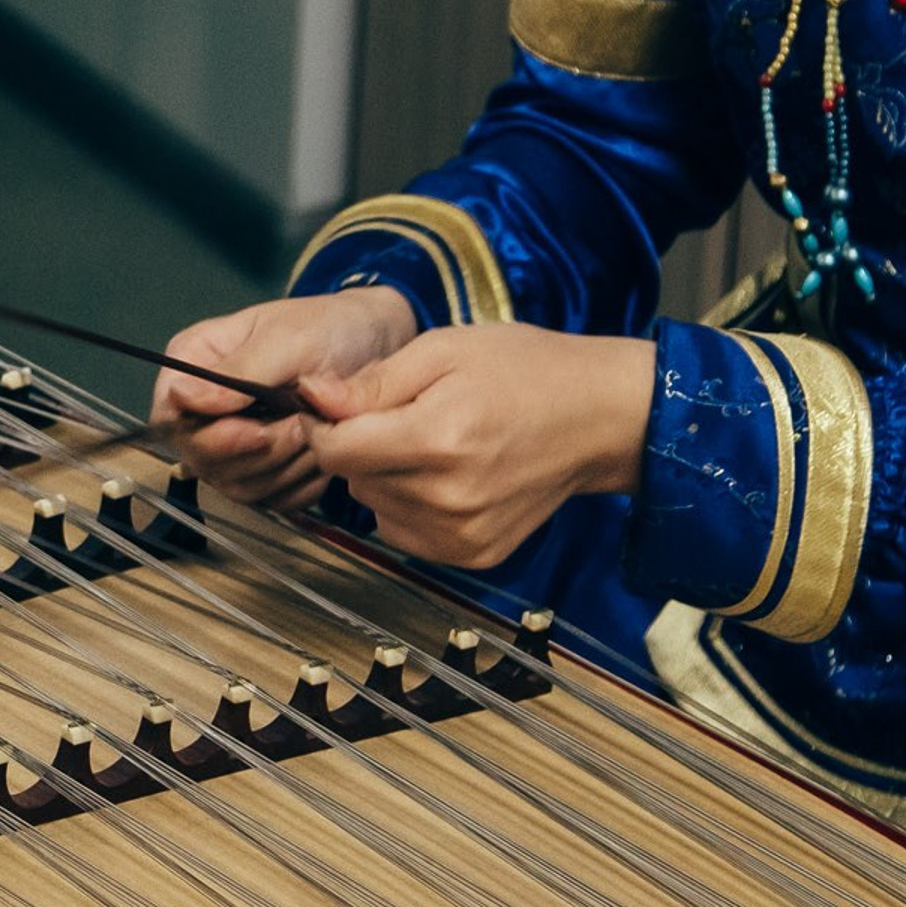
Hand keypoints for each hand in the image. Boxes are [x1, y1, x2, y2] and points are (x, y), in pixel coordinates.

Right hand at [151, 284, 419, 511]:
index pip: (171, 419)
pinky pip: (272, 499)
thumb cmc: (327, 328)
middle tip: (304, 425)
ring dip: (286, 467)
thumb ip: (237, 372)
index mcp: (194, 363)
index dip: (207, 437)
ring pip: (239, 486)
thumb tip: (181, 398)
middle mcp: (204, 407)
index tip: (256, 432)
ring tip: (319, 430)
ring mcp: (233, 443)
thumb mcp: (285, 340)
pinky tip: (323, 454)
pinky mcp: (265, 470)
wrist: (375, 344)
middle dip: (260, 451)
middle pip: (204, 460)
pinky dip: (302, 484)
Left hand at [306, 323, 653, 567]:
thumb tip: (309, 395)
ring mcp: (462, 535)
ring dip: (383, 475)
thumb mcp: (442, 349)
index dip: (321, 422)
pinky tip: (443, 474)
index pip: (334, 450)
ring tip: (430, 440)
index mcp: (437, 440)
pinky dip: (408, 504)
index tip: (335, 402)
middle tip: (402, 412)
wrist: (596, 418)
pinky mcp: (474, 556)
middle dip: (359, 444)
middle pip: (353, 478)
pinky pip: (403, 532)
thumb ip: (372, 382)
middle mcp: (448, 499)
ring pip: (374, 506)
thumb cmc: (522, 370)